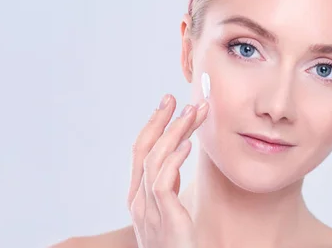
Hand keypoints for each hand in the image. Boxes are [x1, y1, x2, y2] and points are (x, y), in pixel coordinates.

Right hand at [127, 94, 208, 247]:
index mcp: (139, 197)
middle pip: (143, 150)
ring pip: (154, 161)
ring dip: (174, 133)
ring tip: (192, 114)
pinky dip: (174, 159)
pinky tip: (188, 144)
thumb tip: (179, 154)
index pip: (141, 152)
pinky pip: (163, 182)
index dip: (152, 125)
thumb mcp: (171, 209)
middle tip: (175, 97)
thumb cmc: (179, 243)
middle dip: (159, 120)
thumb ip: (170, 185)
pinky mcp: (165, 219)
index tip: (167, 104)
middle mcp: (138, 201)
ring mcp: (149, 211)